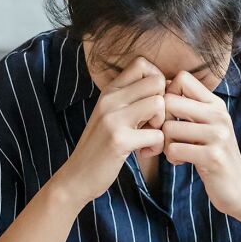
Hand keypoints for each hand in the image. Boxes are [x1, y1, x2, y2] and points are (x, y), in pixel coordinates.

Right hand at [60, 56, 167, 204]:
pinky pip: (157, 135)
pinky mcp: (119, 140)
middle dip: (163, 104)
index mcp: (109, 92)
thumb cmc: (100, 147)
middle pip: (156, 82)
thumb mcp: (110, 116)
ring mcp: (113, 119)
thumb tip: (165, 85)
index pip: (142, 64)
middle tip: (152, 123)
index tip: (153, 103)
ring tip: (148, 138)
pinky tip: (143, 153)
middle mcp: (110, 100)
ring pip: (159, 104)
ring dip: (161, 125)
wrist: (76, 177)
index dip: (157, 81)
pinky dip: (157, 147)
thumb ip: (130, 100)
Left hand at [162, 70, 240, 217]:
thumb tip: (162, 87)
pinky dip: (171, 158)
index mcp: (216, 104)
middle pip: (170, 101)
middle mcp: (219, 115)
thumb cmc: (214, 155)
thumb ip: (190, 108)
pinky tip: (181, 162)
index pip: (182, 78)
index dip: (167, 94)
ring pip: (168, 128)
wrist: (238, 188)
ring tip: (176, 151)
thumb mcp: (207, 126)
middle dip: (161, 120)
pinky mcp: (212, 156)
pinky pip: (174, 149)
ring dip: (165, 143)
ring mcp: (218, 135)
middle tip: (166, 136)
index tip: (169, 114)